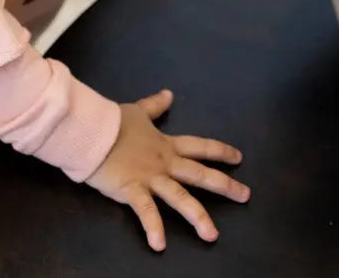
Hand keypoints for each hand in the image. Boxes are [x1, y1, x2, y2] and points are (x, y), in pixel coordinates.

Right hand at [86, 89, 249, 251]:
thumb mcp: (136, 111)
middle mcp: (163, 163)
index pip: (198, 146)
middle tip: (246, 196)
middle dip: (224, 185)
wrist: (91, 129)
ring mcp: (150, 178)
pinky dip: (153, 227)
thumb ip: (153, 106)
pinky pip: (145, 211)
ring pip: (180, 197)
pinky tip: (159, 245)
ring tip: (212, 235)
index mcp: (165, 144)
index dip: (219, 151)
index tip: (238, 158)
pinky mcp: (132, 189)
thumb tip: (168, 94)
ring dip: (197, 216)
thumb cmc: (112, 120)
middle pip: (198, 174)